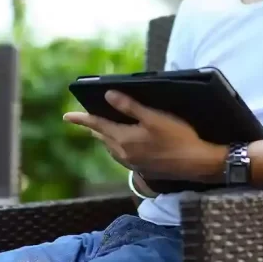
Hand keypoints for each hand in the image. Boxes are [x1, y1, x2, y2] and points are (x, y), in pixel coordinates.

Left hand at [63, 90, 226, 181]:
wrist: (196, 163)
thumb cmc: (177, 137)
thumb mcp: (153, 117)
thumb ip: (129, 106)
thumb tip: (107, 95)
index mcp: (124, 139)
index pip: (97, 125)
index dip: (82, 119)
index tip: (66, 116)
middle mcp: (124, 153)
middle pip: (103, 137)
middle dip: (93, 127)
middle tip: (85, 119)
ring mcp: (132, 162)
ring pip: (111, 147)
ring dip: (105, 137)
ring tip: (101, 128)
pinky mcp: (142, 167)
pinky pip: (121, 154)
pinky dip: (116, 145)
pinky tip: (123, 142)